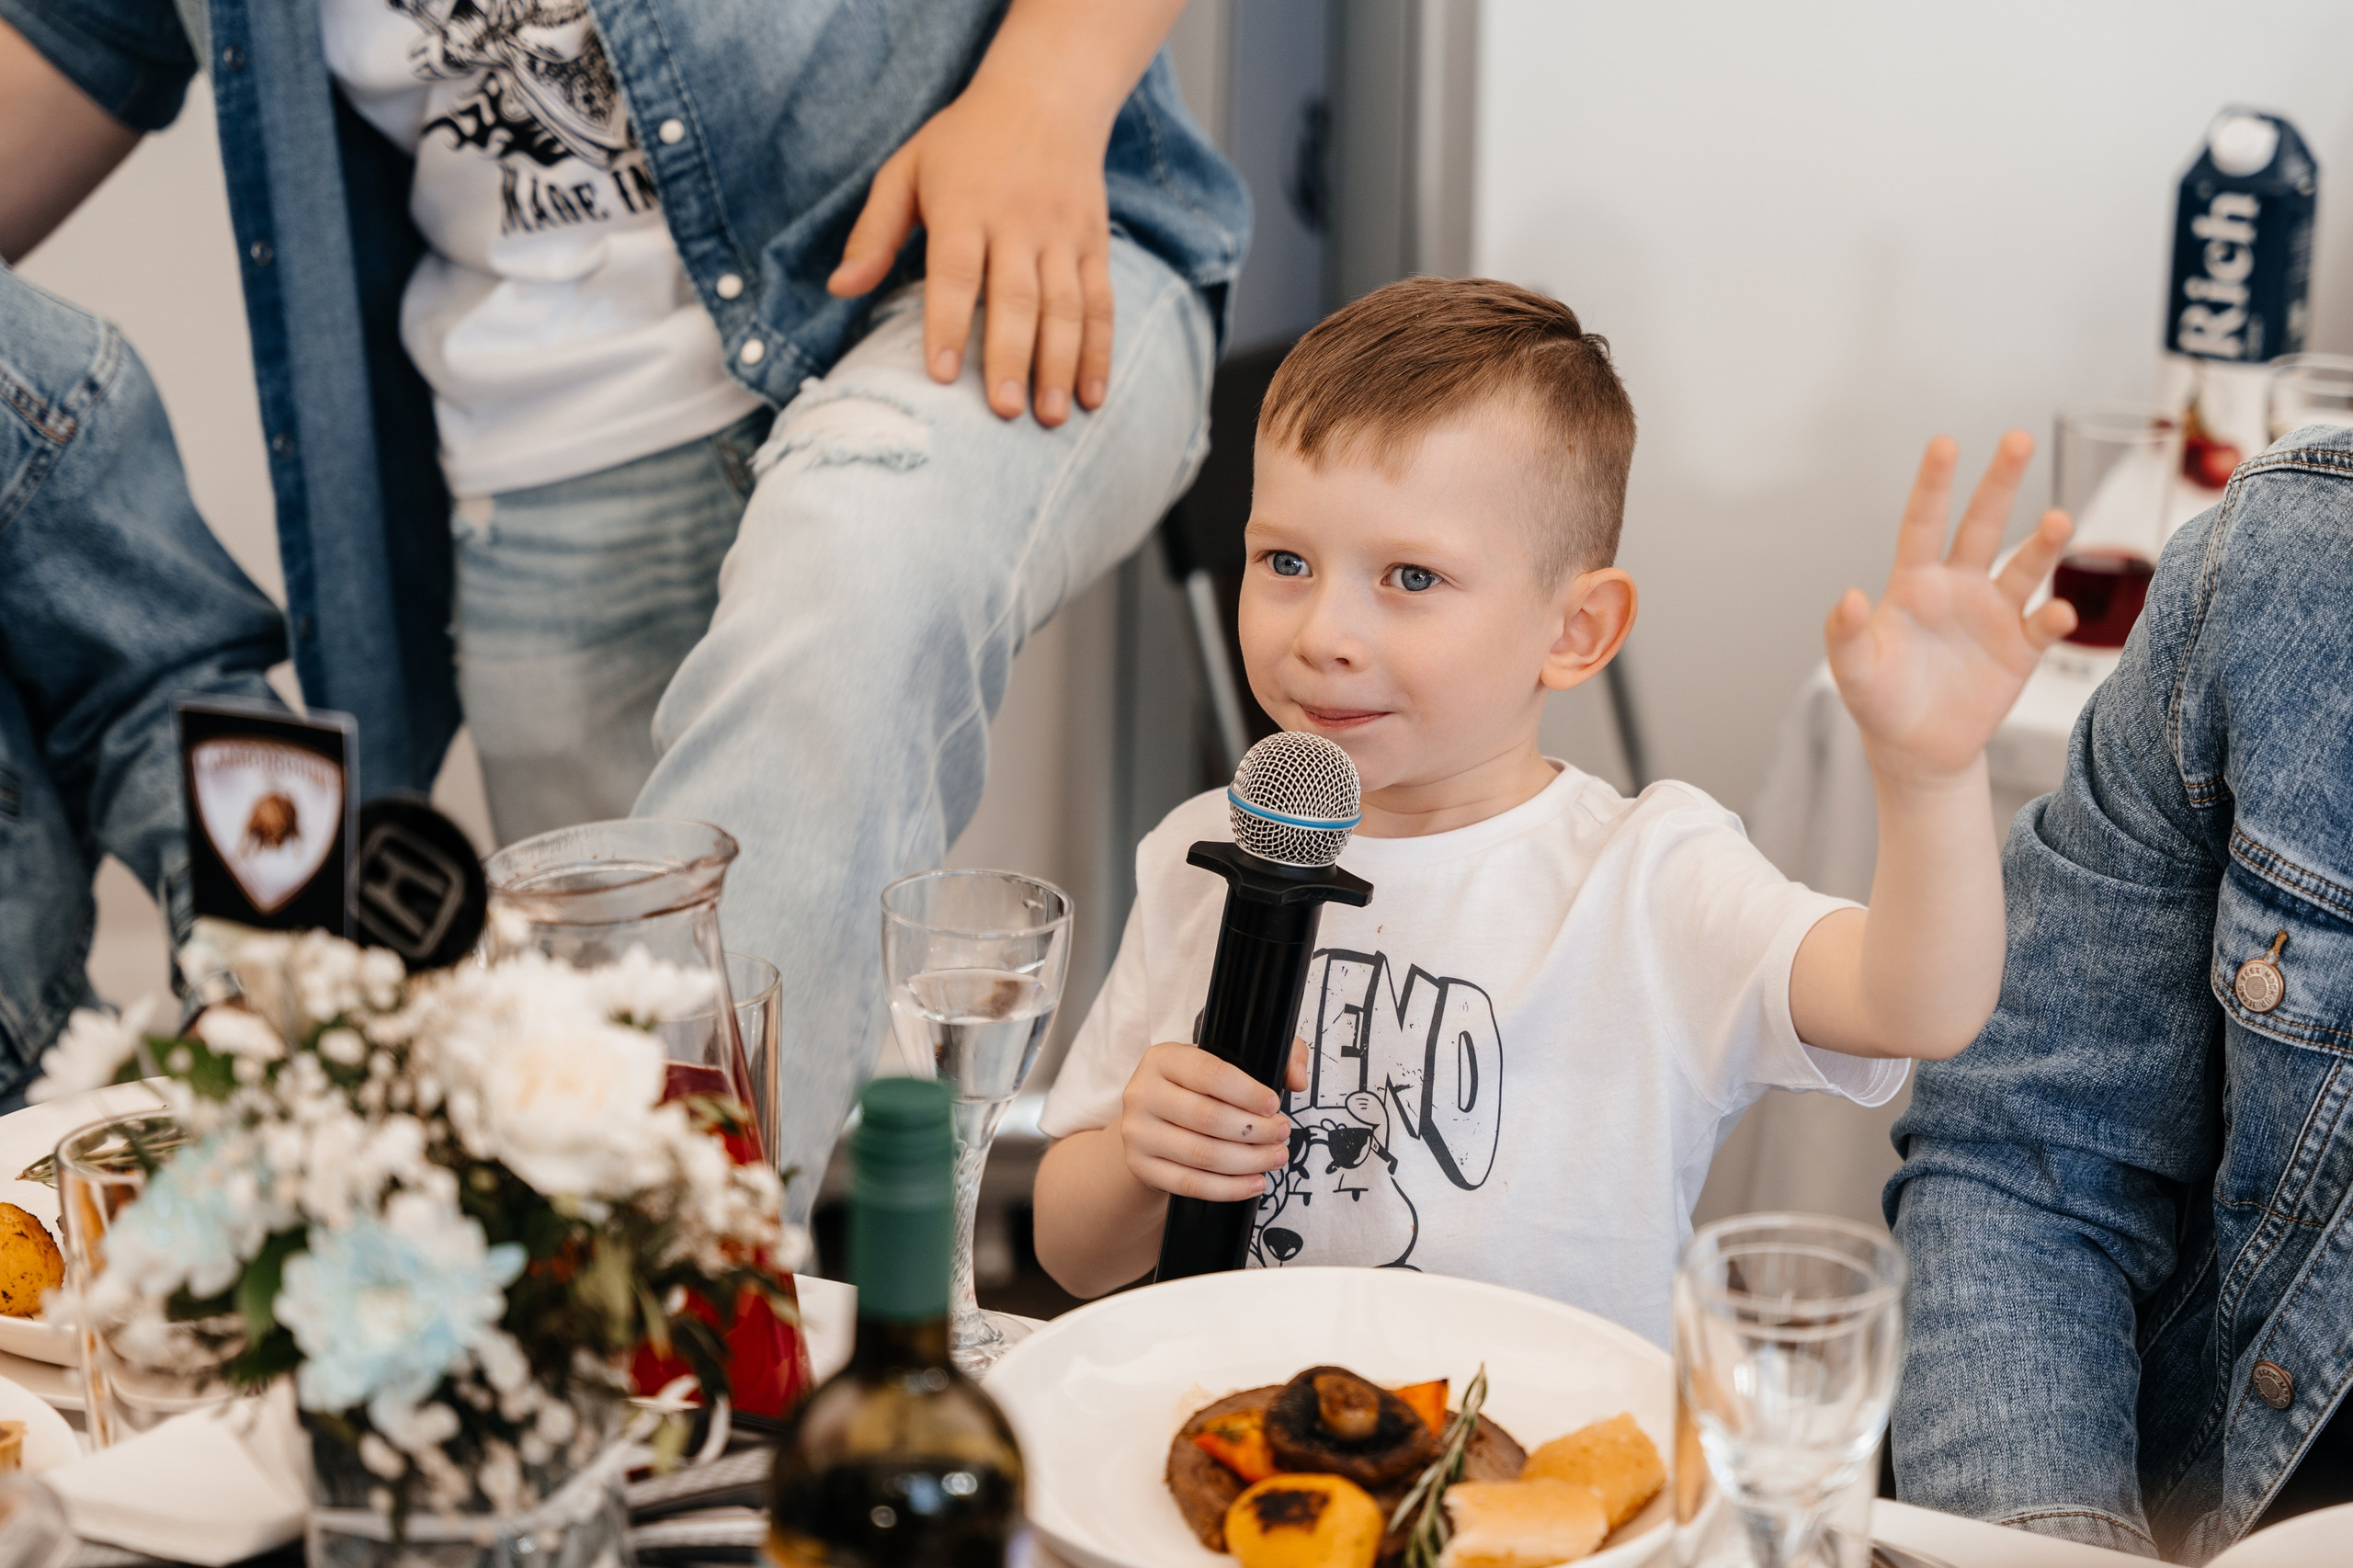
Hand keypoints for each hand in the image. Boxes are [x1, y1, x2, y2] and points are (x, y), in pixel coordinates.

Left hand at [826, 73, 1113, 427]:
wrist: (1046, 95)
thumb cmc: (962, 144)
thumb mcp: (906, 170)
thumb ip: (874, 232)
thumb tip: (840, 288)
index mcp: (964, 204)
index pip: (956, 271)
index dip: (949, 324)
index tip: (942, 377)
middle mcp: (1018, 220)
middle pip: (1017, 297)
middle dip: (1012, 357)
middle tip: (1005, 412)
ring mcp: (1062, 234)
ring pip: (1065, 307)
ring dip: (1060, 365)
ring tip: (1050, 417)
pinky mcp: (1094, 244)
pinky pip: (1101, 304)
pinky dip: (1100, 352)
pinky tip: (1092, 397)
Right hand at [1117, 1040, 1308, 1201]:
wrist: (1153, 1121)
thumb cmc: (1199, 1089)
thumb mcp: (1231, 1059)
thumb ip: (1277, 1055)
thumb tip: (1297, 1079)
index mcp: (1164, 1058)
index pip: (1209, 1074)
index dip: (1248, 1092)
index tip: (1274, 1105)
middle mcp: (1143, 1093)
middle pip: (1207, 1117)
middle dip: (1255, 1130)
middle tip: (1282, 1133)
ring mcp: (1138, 1132)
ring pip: (1202, 1155)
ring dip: (1249, 1160)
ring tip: (1276, 1157)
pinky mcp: (1141, 1166)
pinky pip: (1190, 1184)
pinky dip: (1229, 1188)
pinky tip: (1255, 1182)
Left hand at [1826, 432, 2077, 783]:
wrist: (1916, 748)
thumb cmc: (1880, 700)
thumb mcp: (1853, 671)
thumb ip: (1845, 635)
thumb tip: (1846, 597)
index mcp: (1914, 582)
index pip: (1923, 522)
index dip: (1933, 485)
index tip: (1945, 443)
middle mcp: (1958, 586)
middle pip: (1982, 525)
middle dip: (2000, 483)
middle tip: (2017, 439)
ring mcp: (1993, 613)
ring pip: (2024, 566)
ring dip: (2043, 544)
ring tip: (2058, 519)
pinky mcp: (2021, 648)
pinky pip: (2042, 624)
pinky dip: (2053, 617)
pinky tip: (2057, 613)